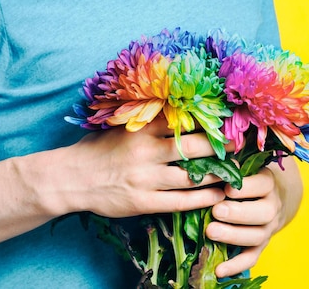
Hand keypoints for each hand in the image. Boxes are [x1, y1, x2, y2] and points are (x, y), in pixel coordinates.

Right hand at [59, 117, 225, 217]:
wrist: (70, 179)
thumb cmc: (97, 149)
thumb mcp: (120, 125)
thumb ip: (147, 118)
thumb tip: (178, 106)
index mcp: (141, 128)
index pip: (183, 119)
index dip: (208, 121)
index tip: (227, 121)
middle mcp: (146, 151)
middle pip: (194, 147)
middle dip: (220, 146)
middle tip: (238, 146)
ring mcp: (146, 178)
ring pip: (192, 176)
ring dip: (217, 175)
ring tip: (235, 173)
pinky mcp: (143, 202)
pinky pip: (180, 201)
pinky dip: (203, 199)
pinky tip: (218, 195)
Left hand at [205, 166, 283, 277]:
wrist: (271, 196)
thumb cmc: (247, 176)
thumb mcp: (245, 165)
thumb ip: (232, 162)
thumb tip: (214, 151)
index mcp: (268, 182)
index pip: (263, 184)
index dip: (246, 187)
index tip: (227, 188)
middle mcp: (272, 206)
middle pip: (262, 213)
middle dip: (238, 213)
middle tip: (216, 211)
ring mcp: (267, 228)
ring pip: (256, 236)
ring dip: (233, 236)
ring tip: (210, 232)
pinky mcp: (260, 245)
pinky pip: (251, 258)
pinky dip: (236, 266)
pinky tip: (219, 271)